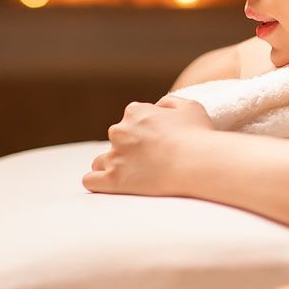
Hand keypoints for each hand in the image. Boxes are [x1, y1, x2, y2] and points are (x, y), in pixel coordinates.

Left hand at [83, 95, 214, 195]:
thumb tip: (156, 106)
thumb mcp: (190, 106)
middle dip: (129, 148)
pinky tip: (112, 185)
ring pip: (101, 161)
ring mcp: (114, 156)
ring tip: (134, 175)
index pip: (131, 119)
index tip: (159, 141)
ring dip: (113, 166)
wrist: (197, 163)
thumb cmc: (197, 135)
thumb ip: (168, 102)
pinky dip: (98, 183)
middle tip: (151, 160)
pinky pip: (91, 181)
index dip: (145, 130)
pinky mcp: (113, 180)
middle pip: (117, 139)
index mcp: (135, 112)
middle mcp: (119, 131)